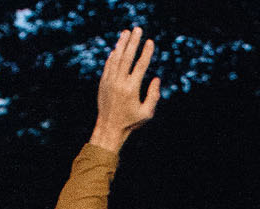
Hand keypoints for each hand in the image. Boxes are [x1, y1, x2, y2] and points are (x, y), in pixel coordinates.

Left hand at [89, 28, 159, 151]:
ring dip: (121, 44)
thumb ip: (154, 96)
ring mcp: (110, 81)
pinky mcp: (103, 83)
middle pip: (127, 57)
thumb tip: (156, 78)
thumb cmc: (131, 122)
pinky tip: (117, 48)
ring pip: (116, 58)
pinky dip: (113, 55)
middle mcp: (119, 82)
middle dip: (133, 41)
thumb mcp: (147, 113)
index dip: (146, 52)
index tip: (150, 42)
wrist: (109, 128)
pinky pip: (108, 65)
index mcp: (131, 89)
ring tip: (126, 32)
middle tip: (138, 29)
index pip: (140, 66)